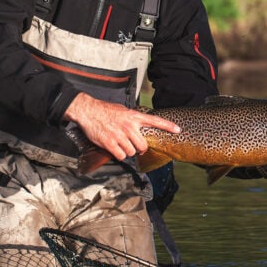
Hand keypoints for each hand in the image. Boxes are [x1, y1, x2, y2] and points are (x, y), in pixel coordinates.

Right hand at [62, 93, 179, 161]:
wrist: (88, 111)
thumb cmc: (105, 110)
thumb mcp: (123, 110)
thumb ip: (133, 119)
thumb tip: (140, 126)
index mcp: (134, 116)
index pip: (155, 121)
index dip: (168, 126)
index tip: (178, 130)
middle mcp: (129, 126)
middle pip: (143, 146)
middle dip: (139, 149)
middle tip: (133, 146)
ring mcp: (120, 136)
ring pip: (131, 152)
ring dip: (127, 151)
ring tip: (120, 144)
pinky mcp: (111, 144)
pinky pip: (121, 156)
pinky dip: (118, 155)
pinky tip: (114, 148)